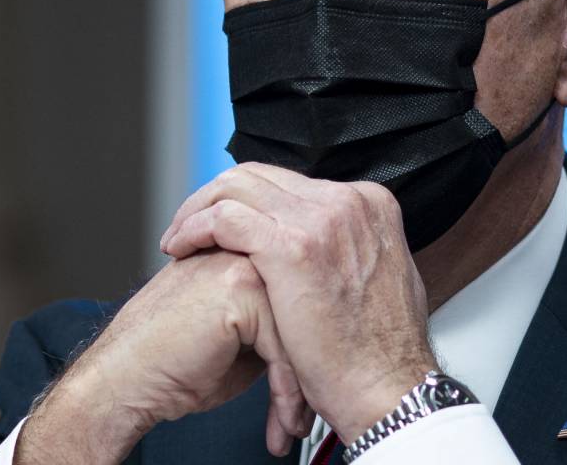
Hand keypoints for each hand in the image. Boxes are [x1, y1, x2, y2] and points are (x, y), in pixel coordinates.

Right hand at [18, 251, 308, 463]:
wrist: (125, 381)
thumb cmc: (171, 367)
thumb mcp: (237, 341)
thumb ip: (275, 323)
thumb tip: (319, 338)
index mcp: (241, 257)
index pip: (300, 297)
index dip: (310, 349)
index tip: (314, 392)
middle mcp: (244, 251)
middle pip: (307, 309)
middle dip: (312, 369)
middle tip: (313, 413)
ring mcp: (241, 263)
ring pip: (303, 327)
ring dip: (303, 387)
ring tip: (296, 424)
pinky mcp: (239, 288)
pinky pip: (286, 344)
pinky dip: (288, 392)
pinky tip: (281, 422)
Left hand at [159, 163, 437, 440]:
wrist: (386, 390)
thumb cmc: (379, 354)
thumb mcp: (381, 280)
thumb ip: (352, 250)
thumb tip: (327, 248)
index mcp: (369, 204)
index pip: (290, 183)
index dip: (250, 201)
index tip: (227, 226)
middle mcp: (348, 201)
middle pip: (260, 175)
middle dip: (216, 197)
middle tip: (191, 228)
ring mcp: (322, 219)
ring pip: (236, 186)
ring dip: (198, 210)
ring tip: (180, 240)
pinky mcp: (292, 246)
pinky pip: (224, 216)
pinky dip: (194, 227)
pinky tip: (181, 248)